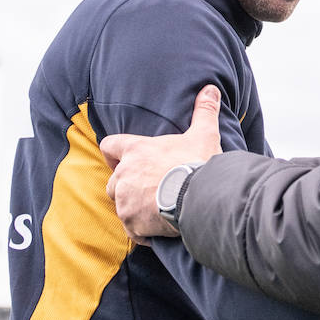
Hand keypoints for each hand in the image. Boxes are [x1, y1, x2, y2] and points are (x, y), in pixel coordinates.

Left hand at [102, 84, 224, 242]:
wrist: (199, 197)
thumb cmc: (197, 163)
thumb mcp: (203, 134)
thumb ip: (204, 111)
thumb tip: (211, 89)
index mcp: (136, 151)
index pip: (109, 146)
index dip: (114, 154)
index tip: (125, 160)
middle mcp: (124, 175)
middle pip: (113, 182)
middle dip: (127, 187)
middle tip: (150, 190)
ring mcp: (125, 201)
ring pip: (122, 206)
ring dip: (135, 209)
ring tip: (157, 211)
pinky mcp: (132, 223)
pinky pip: (132, 229)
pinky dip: (142, 230)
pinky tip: (159, 229)